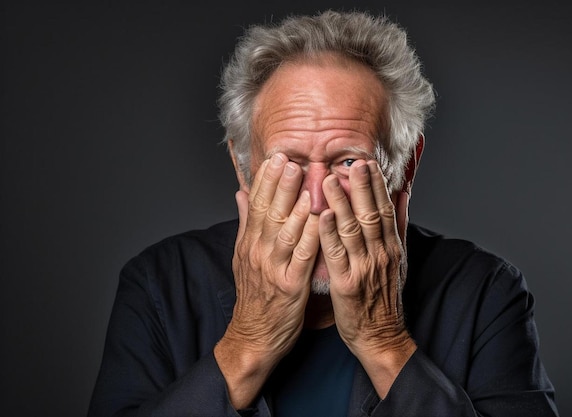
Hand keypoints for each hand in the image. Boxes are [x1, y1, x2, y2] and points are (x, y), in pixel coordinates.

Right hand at [215, 153, 319, 407]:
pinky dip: (308, 236)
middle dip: (280, 184)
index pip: (257, 205)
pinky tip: (317, 219)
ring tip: (304, 180)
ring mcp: (273, 268)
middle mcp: (259, 252)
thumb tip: (240, 193)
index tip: (276, 157)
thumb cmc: (255, 296)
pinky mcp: (290, 286)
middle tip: (290, 159)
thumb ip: (246, 223)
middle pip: (269, 211)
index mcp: (251, 243)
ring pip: (284, 230)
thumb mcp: (243, 257)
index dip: (266, 180)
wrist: (254, 336)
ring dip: (294, 204)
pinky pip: (300, 257)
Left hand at [319, 159, 415, 397]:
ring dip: (342, 204)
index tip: (368, 163)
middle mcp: (380, 254)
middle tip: (353, 161)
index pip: (385, 209)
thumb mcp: (399, 259)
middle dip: (362, 187)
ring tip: (331, 180)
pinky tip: (322, 216)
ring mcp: (364, 268)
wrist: (380, 335)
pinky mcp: (346, 284)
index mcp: (391, 247)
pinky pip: (337, 255)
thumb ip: (399, 226)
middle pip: (371, 214)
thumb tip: (404, 194)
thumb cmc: (385, 297)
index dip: (376, 185)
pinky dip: (330, 234)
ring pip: (353, 230)